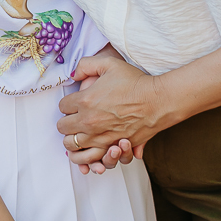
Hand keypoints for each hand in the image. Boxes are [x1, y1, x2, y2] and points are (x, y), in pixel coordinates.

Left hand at [59, 52, 161, 169]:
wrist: (158, 101)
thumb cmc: (135, 82)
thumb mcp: (109, 63)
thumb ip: (85, 65)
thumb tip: (73, 75)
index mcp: (85, 100)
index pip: (62, 107)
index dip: (67, 104)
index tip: (74, 103)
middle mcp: (89, 121)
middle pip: (62, 128)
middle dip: (66, 122)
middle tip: (74, 118)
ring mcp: (100, 137)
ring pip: (72, 146)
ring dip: (73, 140)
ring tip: (78, 134)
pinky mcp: (112, 147)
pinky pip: (90, 157)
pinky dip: (86, 155)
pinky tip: (88, 149)